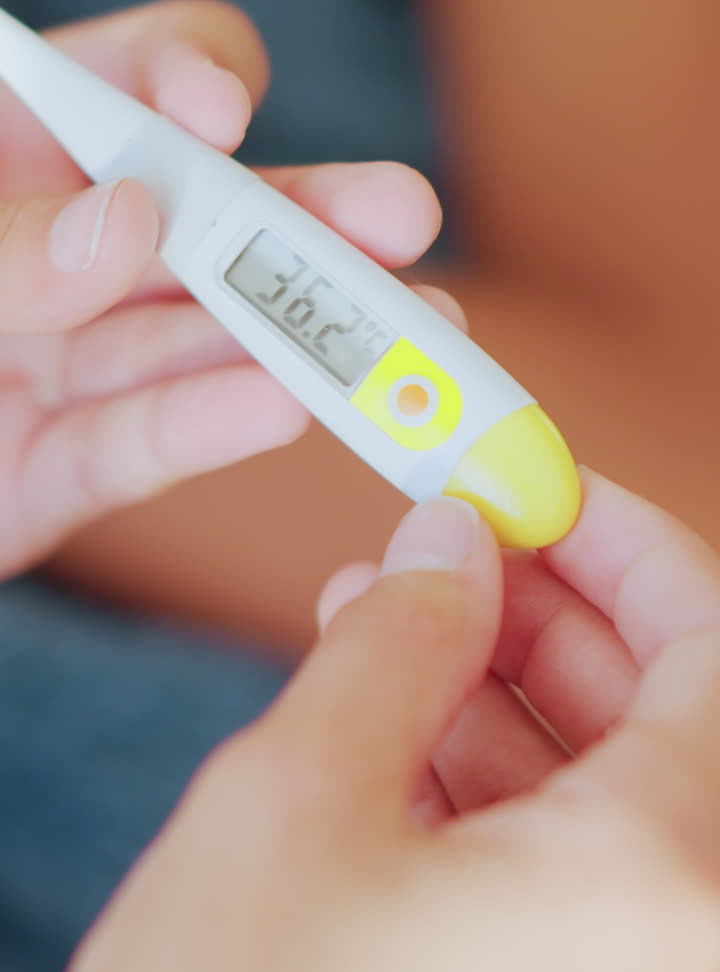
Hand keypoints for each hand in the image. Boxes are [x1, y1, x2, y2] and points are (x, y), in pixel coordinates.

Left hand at [0, 1, 449, 576]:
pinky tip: (286, 414)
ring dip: (295, 345)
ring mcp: (49, 370)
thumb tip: (133, 224)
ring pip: (184, 350)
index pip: (115, 91)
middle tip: (402, 222)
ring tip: (407, 344)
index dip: (184, 84)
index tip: (215, 117)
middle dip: (298, 224)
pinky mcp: (48, 477)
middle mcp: (38, 259)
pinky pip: (132, 451)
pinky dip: (207, 433)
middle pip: (189, 227)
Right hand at [2, 470, 719, 971]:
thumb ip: (401, 642)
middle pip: (676, 729)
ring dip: (519, 711)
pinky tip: (402, 755)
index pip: (713, 646)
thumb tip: (450, 554)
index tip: (541, 495)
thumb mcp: (299, 793)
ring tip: (393, 643)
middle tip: (452, 561)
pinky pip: (585, 900)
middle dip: (558, 623)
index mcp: (666, 893)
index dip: (626, 546)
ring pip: (624, 815)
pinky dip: (511, 809)